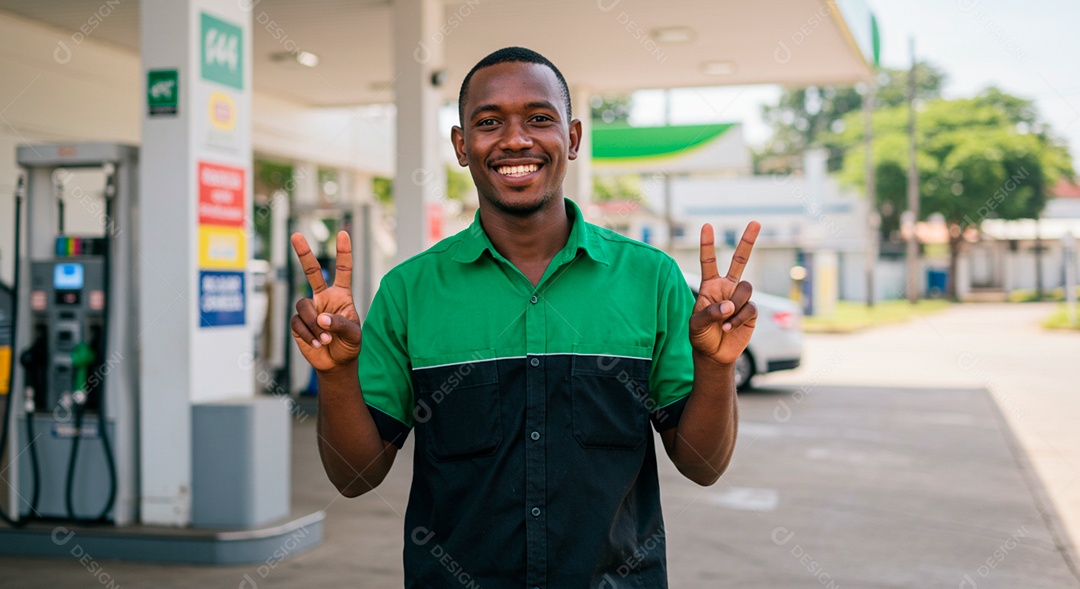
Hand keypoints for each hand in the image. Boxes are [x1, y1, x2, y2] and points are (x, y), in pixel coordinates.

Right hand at [290, 231, 361, 372]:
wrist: (336, 364)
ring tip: (326, 340)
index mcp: (342, 295)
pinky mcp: (298, 323)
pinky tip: (317, 344)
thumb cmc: (349, 345)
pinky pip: (297, 323)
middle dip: (304, 253)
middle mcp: (324, 298)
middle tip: (295, 235)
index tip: (343, 233)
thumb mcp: (354, 335)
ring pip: (303, 305)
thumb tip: (321, 319)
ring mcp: (310, 309)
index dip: (344, 252)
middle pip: (312, 272)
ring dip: (314, 325)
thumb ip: (340, 324)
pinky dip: (308, 335)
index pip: (343, 270)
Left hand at [689, 222, 760, 364]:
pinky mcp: (751, 311)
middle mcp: (727, 287)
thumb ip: (709, 312)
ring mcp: (740, 298)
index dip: (708, 244)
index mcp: (710, 285)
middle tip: (755, 221)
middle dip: (748, 241)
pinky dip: (738, 318)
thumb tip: (729, 305)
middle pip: (739, 260)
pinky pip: (749, 307)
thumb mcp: (696, 324)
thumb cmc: (700, 336)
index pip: (708, 261)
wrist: (714, 354)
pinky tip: (728, 328)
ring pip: (746, 287)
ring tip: (723, 321)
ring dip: (734, 305)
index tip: (707, 226)